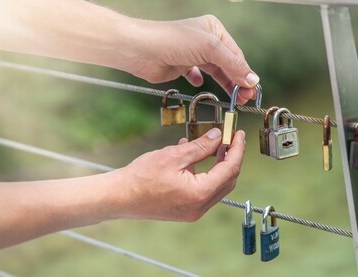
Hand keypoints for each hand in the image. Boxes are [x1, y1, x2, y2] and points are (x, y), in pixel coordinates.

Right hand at [107, 128, 245, 221]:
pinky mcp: (185, 210)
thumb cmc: (141, 177)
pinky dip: (204, 174)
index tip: (239, 134)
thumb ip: (200, 146)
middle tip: (230, 138)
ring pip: (216, 186)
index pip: (230, 169)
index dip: (237, 150)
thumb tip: (219, 136)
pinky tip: (195, 157)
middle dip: (231, 158)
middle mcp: (200, 207)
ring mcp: (193, 211)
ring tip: (214, 145)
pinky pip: (203, 190)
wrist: (119, 197)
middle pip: (227, 180)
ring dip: (218, 165)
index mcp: (200, 194)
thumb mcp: (174, 155)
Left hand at [122, 15, 258, 104]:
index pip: (236, 55)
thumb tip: (252, 79)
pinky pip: (197, 75)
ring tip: (234, 99)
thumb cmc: (172, 41)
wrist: (140, 50)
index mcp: (214, 29)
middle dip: (238, 82)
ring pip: (215, 72)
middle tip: (246, 99)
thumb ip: (233, 64)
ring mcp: (193, 53)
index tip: (253, 91)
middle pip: (228, 64)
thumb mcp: (209, 49)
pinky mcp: (182, 66)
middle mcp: (205, 40)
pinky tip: (201, 84)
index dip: (246, 74)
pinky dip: (201, 81)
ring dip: (225, 85)